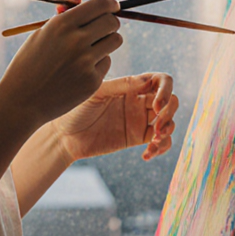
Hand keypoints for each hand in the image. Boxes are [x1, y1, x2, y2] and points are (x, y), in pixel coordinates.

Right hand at [0, 0, 122, 127]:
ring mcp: (85, 62)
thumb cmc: (29, 63)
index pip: (101, 4)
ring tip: (88, 50)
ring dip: (107, 42)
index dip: (110, 3)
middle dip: (110, 23)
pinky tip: (77, 72)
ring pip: (115, 41)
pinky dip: (96, 64)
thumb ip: (63, 16)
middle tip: (103, 28)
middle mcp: (76, 41)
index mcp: (61, 24)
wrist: (20, 101)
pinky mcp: (92, 81)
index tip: (113, 6)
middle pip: (112, 22)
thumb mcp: (40, 35)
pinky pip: (106, 63)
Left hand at [51, 72, 178, 161]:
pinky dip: (162, 148)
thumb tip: (148, 80)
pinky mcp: (137, 138)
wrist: (64, 135)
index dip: (166, 90)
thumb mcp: (95, 93)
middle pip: (170, 101)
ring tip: (153, 141)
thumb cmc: (75, 108)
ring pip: (169, 122)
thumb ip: (121, 86)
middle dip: (169, 113)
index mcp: (130, 85)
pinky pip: (161, 141)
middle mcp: (138, 101)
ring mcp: (139, 120)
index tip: (155, 105)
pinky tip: (147, 154)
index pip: (160, 81)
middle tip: (157, 126)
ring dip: (169, 131)